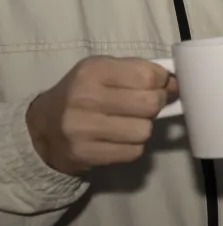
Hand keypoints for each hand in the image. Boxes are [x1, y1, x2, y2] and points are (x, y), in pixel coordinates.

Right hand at [26, 56, 177, 174]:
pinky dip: (133, 146)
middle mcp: (85, 98)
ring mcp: (83, 129)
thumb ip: (139, 71)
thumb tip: (178, 83)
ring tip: (128, 122)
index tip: (157, 85)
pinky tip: (118, 138)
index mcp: (93, 71)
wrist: (43, 128)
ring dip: (143, 127)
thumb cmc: (82, 93)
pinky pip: (133, 151)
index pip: (148, 76)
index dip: (162, 82)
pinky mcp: (85, 154)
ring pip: (144, 131)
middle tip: (146, 105)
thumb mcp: (104, 71)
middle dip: (156, 104)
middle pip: (150, 104)